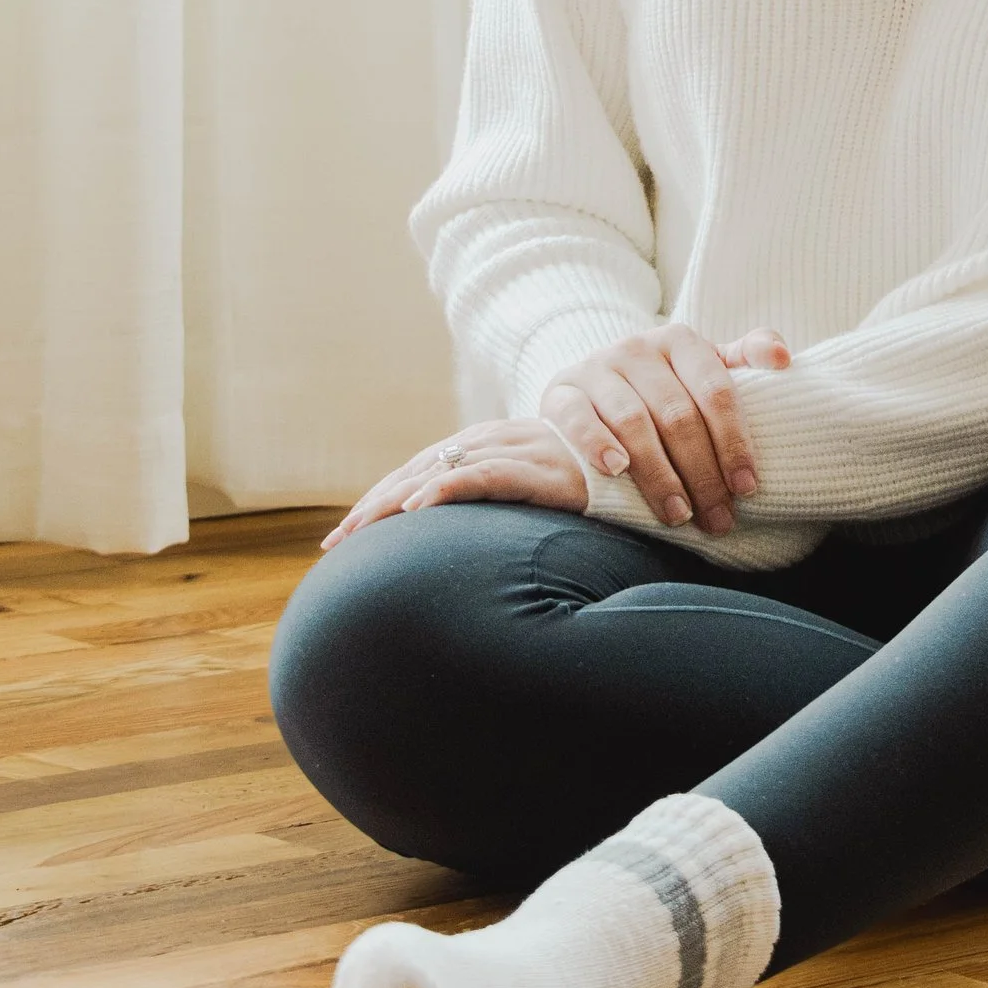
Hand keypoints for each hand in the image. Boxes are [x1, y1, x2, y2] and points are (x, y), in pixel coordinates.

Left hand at [321, 416, 587, 547]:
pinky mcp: (540, 469)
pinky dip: (448, 487)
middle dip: (373, 505)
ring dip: (394, 500)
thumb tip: (470, 546)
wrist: (653, 462)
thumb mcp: (541, 491)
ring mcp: (516, 451)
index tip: (344, 534)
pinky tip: (420, 508)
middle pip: (417, 470)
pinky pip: (485, 475)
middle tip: (334, 541)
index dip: (380, 500)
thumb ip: (505, 501)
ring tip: (359, 529)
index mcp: (488, 445)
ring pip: (439, 470)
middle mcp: (494, 441)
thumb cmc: (599, 481)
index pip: (419, 471)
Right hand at [538, 323, 791, 538]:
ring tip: (677, 514)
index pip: (716, 391)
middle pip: (678, 415)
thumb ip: (746, 357)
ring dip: (658, 473)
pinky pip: (579, 419)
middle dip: (702, 473)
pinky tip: (617, 473)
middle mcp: (638, 348)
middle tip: (717, 518)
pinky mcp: (562, 391)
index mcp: (681, 342)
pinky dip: (597, 445)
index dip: (734, 441)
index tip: (747, 488)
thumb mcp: (704, 366)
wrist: (594, 383)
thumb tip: (784, 358)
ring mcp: (597, 368)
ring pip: (633, 422)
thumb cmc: (664, 385)